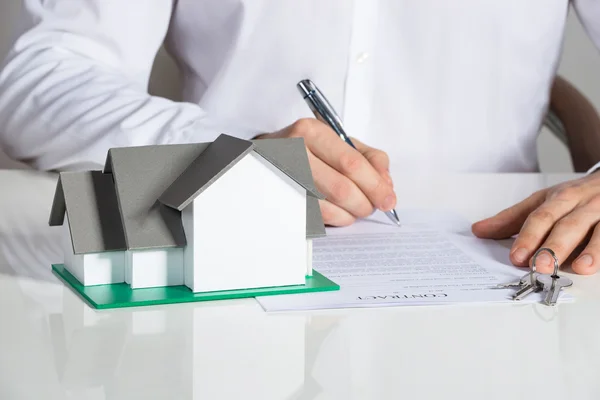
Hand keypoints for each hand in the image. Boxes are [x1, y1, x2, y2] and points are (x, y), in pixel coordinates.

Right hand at [256, 118, 396, 225]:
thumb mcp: (337, 140)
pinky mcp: (281, 199)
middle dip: (365, 203)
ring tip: (356, 209)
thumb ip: (369, 158)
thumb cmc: (306, 148)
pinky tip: (340, 213)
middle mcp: (294, 152)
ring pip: (329, 206)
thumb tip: (386, 183)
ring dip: (350, 214)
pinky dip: (336, 220)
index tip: (388, 198)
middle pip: (342, 188)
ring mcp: (284, 178)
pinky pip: (315, 217)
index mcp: (311, 132)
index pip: (352, 163)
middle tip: (373, 207)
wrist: (263, 155)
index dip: (375, 185)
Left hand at [472, 173, 599, 274]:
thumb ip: (511, 219)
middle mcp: (583, 203)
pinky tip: (598, 265)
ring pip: (598, 230)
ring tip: (579, 268)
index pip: (540, 217)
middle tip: (540, 267)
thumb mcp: (542, 201)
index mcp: (559, 198)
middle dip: (553, 246)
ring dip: (590, 249)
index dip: (528, 237)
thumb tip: (478, 231)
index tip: (516, 256)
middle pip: (567, 224)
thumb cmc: (574, 197)